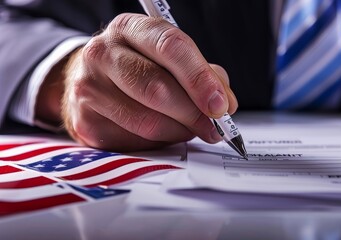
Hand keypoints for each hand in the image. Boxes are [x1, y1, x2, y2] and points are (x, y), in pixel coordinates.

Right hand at [36, 13, 237, 150]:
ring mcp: (89, 88)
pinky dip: (159, 142)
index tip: (221, 104)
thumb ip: (203, 75)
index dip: (200, 79)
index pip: (170, 47)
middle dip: (194, 113)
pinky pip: (135, 141)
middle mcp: (103, 53)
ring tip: (191, 129)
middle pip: (157, 88)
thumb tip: (225, 103)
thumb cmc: (138, 65)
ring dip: (180, 131)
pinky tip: (165, 133)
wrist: (88, 77)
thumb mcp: (169, 57)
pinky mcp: (86, 122)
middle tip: (215, 127)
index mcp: (131, 28)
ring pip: (147, 121)